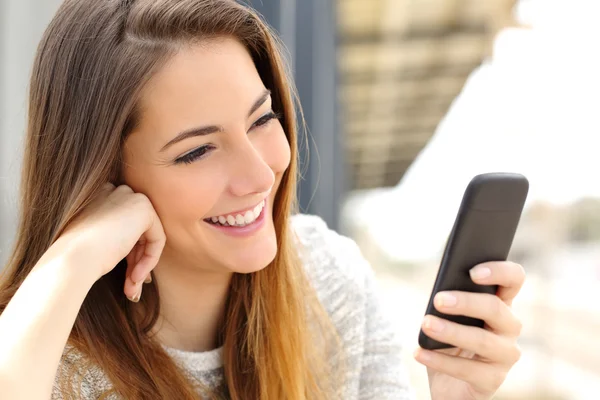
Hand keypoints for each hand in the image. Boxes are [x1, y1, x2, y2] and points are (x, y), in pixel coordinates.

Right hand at [57, 184, 165, 301]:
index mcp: (98, 196)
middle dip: (135, 262)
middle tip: (131, 287)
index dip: (128, 254)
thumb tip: (140, 259)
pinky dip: (149, 260)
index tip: (126, 276)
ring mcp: (130, 197)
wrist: (71, 258)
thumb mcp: (95, 244)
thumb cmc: (74, 257)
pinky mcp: (144, 209)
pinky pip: (157, 239)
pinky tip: (135, 278)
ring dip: (141, 266)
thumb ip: (117, 241)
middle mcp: (115, 191)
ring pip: (147, 237)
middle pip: (137, 232)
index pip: (123, 226)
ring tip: (132, 290)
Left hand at [414, 261, 524, 399]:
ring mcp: (505, 355)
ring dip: (451, 331)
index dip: (500, 272)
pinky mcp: (493, 380)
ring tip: (426, 324)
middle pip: (496, 308)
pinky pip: (467, 369)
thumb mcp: (447, 315)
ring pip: (483, 340)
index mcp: (500, 302)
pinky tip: (419, 353)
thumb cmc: (448, 340)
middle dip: (466, 302)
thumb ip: (449, 297)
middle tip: (438, 300)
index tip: (473, 272)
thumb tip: (441, 288)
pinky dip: (440, 360)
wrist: (448, 383)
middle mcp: (509, 327)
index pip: (513, 279)